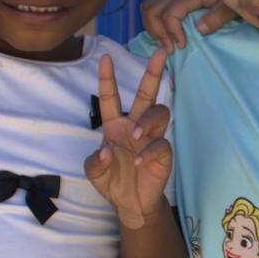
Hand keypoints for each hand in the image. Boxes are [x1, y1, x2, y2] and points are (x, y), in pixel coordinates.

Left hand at [83, 51, 173, 229]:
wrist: (129, 204)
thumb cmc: (112, 180)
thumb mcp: (95, 172)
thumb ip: (95, 162)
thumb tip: (107, 150)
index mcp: (115, 125)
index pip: (110, 97)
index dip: (108, 78)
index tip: (105, 57)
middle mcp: (135, 125)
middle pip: (146, 94)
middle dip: (153, 73)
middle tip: (161, 53)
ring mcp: (151, 138)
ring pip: (159, 113)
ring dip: (148, 119)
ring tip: (137, 132)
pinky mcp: (163, 154)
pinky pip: (161, 144)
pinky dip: (149, 151)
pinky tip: (138, 161)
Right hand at [140, 0, 234, 51]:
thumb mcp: (231, 9)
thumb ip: (217, 18)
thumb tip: (199, 29)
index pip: (169, 14)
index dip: (172, 32)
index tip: (182, 46)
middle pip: (151, 10)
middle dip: (157, 32)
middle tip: (171, 48)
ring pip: (149, 9)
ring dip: (153, 28)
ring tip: (167, 43)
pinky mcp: (175, 0)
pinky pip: (155, 10)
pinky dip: (156, 24)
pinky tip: (167, 37)